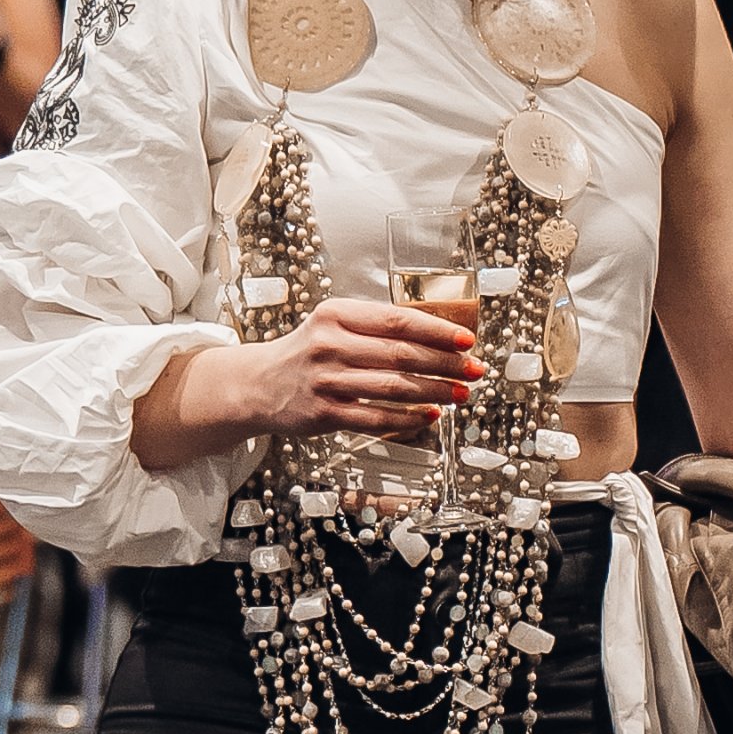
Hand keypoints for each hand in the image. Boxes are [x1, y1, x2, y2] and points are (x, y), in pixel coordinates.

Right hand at [135, 302, 479, 468]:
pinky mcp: (323, 414)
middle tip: (475, 370)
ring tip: (462, 393)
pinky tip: (431, 415)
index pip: (397, 320)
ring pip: (393, 388)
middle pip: (401, 354)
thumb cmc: (307, 353)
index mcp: (335, 314)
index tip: (466, 340)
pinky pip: (376, 419)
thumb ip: (375, 327)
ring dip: (435, 392)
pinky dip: (408, 419)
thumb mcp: (333, 325)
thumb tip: (437, 336)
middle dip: (445, 363)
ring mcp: (325, 381)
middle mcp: (329, 345)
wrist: (257, 385)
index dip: (437, 331)